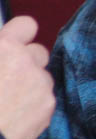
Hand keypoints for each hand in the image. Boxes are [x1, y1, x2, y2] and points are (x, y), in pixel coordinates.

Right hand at [0, 16, 54, 138]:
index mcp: (4, 47)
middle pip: (39, 52)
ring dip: (32, 84)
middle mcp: (26, 61)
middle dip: (28, 62)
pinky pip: (45, 98)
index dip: (21, 33)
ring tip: (11, 100)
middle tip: (11, 76)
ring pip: (42, 77)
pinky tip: (16, 114)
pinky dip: (35, 104)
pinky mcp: (48, 106)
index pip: (27, 24)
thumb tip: (3, 47)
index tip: (17, 42)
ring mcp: (41, 84)